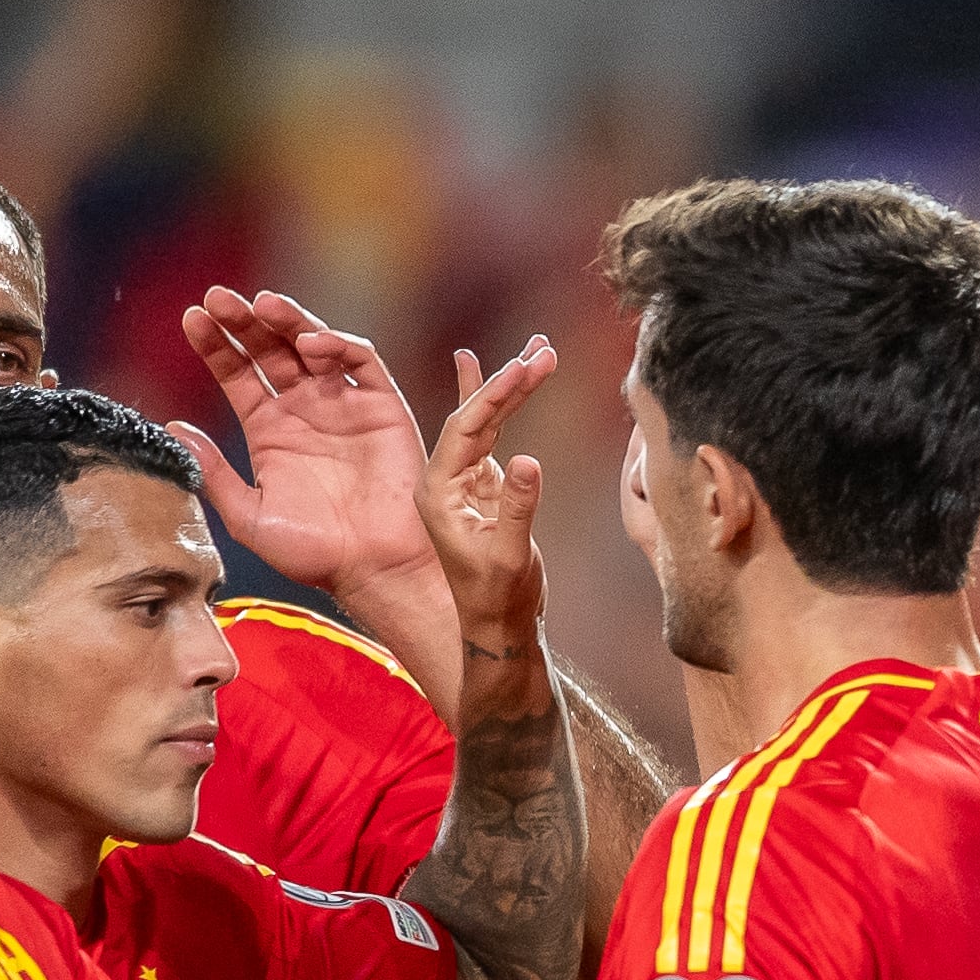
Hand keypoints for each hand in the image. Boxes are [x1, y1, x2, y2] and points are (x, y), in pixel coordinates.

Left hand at [172, 288, 439, 604]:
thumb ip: (214, 473)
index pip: (236, 373)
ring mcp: (343, 404)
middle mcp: (304, 410)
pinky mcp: (382, 406)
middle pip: (269, 349)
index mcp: (269, 431)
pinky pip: (361, 361)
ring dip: (288, 320)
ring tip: (263, 304)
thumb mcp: (250, 517)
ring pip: (311, 344)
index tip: (192, 320)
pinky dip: (337, 344)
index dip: (214, 345)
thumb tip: (173, 429)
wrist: (377, 570)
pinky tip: (309, 345)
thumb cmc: (317, 555)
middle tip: (218, 298)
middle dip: (243, 320)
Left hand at [418, 339, 561, 725]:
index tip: (526, 367)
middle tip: (541, 348)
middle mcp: (443, 480)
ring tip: (540, 351)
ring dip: (512, 386)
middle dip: (507, 380)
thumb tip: (529, 460)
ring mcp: (463, 481)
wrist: (497, 630)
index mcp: (438, 493)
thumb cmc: (499, 603)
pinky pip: (491, 435)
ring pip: (485, 421)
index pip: (464, 430)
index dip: (495, 395)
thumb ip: (518, 510)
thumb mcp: (509, 559)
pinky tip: (505, 375)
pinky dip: (504, 406)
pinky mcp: (483, 487)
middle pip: (473, 415)